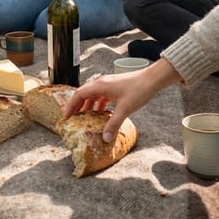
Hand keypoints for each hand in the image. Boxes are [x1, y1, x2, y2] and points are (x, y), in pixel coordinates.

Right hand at [64, 59, 180, 141]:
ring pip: (93, 96)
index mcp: (100, 85)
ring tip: (86, 119)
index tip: (66, 117)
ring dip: (88, 107)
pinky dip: (98, 106)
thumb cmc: (139, 89)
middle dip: (77, 107)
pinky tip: (102, 115)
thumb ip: (113, 124)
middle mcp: (102, 83)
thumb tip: (104, 138)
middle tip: (73, 120)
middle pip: (84, 94)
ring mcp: (109, 85)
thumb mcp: (125, 109)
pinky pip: (102, 97)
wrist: (152, 79)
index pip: (79, 95)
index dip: (71, 106)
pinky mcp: (115, 88)